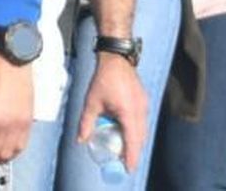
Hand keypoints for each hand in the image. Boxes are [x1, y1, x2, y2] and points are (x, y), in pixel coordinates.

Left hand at [75, 54, 147, 171]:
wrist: (116, 58)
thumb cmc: (103, 79)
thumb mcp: (91, 102)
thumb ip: (86, 123)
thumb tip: (80, 140)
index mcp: (128, 111)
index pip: (132, 140)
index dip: (131, 156)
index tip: (129, 168)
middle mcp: (140, 109)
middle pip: (140, 138)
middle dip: (134, 152)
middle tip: (124, 163)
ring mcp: (144, 104)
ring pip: (143, 129)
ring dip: (136, 141)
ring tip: (125, 150)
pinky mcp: (144, 100)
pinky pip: (143, 121)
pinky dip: (137, 130)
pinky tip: (128, 133)